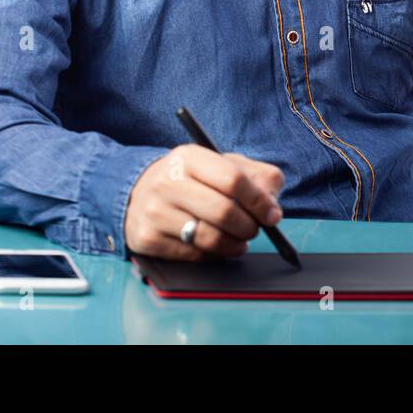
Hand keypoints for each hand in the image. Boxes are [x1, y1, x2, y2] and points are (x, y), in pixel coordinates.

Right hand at [124, 145, 284, 259]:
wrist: (139, 192)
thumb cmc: (193, 179)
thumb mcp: (222, 165)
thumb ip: (256, 177)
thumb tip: (273, 208)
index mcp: (189, 157)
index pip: (233, 180)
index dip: (259, 201)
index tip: (272, 215)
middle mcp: (166, 181)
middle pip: (223, 212)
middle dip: (248, 226)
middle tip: (254, 230)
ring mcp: (154, 211)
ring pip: (210, 238)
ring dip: (234, 245)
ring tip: (239, 240)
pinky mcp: (147, 239)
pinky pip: (193, 255)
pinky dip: (213, 255)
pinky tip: (215, 246)